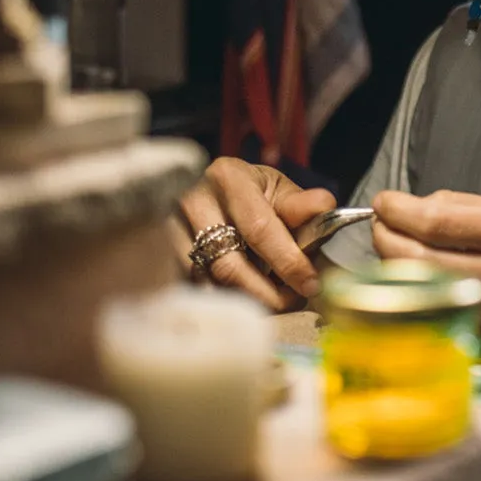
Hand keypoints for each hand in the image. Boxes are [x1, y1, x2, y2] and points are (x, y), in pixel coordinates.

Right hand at [173, 159, 335, 310]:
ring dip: (244, 301)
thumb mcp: (275, 189)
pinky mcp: (155, 255)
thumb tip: (325, 206)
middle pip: (228, 266)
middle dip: (267, 294)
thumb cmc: (247, 192)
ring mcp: (165, 230)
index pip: (259, 229)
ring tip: (272, 303)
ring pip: (207, 284)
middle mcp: (191, 200)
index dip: (287, 262)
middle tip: (292, 303)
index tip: (310, 285)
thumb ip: (300, 204)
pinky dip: (219, 302)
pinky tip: (239, 302)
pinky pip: (190, 291)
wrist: (205, 189)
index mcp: (228, 177)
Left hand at [371, 189, 480, 371]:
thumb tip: (421, 205)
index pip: (434, 219)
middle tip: (383, 222)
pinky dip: (416, 292)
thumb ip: (476, 209)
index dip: (397, 208)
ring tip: (398, 246)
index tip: (386, 201)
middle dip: (384, 234)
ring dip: (394, 264)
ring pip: (415, 287)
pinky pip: (433, 311)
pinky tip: (419, 278)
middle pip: (412, 256)